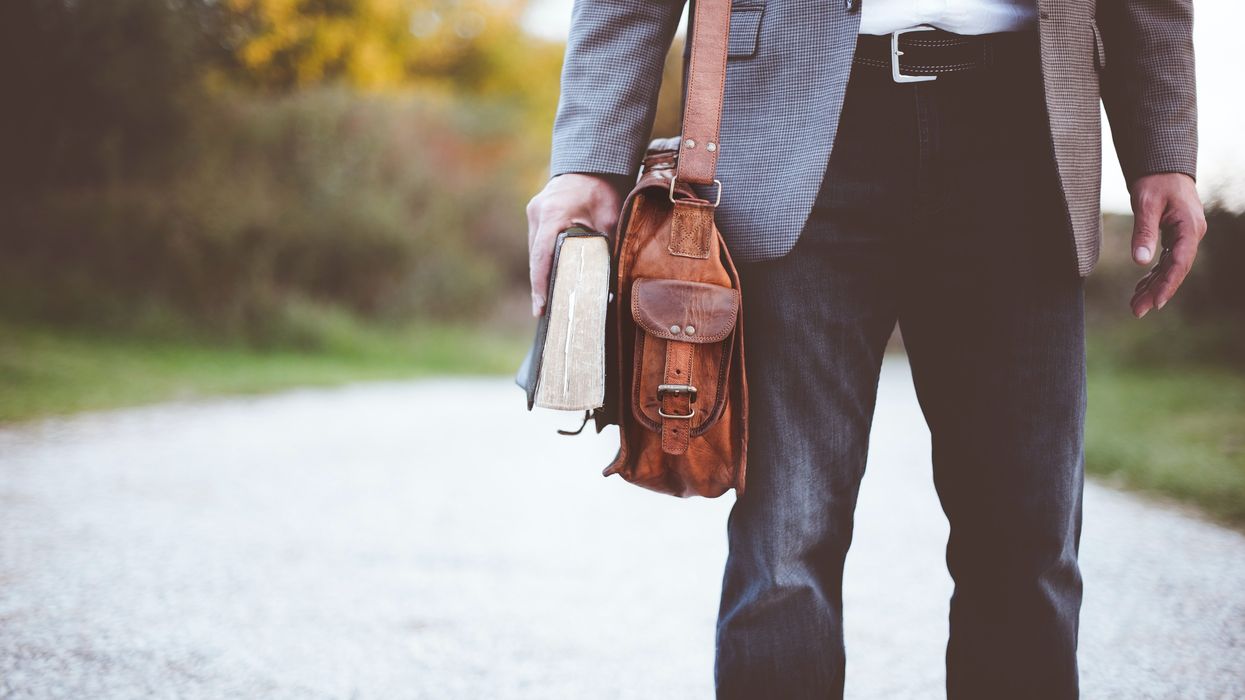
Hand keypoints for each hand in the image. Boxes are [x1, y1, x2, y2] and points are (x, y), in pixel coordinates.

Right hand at [525, 172, 626, 315]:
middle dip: (540, 284)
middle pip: (536, 257)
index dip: (539, 284)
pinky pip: (538, 242)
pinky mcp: (536, 214)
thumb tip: (611, 277)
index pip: (541, 255)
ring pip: (535, 251)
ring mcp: (534, 212)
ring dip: (542, 272)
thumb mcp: (610, 216)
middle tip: (547, 313)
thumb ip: (607, 244)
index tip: (540, 307)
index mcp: (553, 213)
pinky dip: (545, 260)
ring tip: (548, 302)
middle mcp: (538, 212)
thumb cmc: (602, 189)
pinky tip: (552, 277)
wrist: (592, 164)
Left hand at [1127, 172, 1206, 318]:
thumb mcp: (1145, 204)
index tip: (1156, 303)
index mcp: (1189, 227)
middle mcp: (1191, 235)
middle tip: (1137, 311)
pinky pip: (1165, 262)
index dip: (1168, 284)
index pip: (1180, 262)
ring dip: (1153, 287)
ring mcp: (1184, 238)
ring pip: (1169, 268)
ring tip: (1135, 306)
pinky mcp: (1175, 238)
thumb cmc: (1156, 181)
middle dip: (1157, 292)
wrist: (1163, 168)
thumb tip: (1140, 261)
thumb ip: (1144, 231)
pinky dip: (1153, 276)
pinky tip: (1140, 289)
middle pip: (1175, 270)